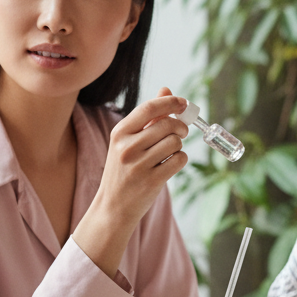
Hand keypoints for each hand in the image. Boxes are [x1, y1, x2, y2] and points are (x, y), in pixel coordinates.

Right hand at [100, 88, 189, 221]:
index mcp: (119, 133)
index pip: (149, 108)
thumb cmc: (123, 170)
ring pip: (175, 142)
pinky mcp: (152, 181)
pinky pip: (179, 160)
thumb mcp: (127, 141)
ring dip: (179, 145)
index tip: (183, 103)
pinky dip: (180, 159)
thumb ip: (147, 116)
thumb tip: (166, 90)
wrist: (113, 206)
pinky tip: (171, 164)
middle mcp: (127, 148)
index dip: (170, 102)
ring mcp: (139, 166)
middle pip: (167, 124)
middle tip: (181, 132)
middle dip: (180, 126)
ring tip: (170, 152)